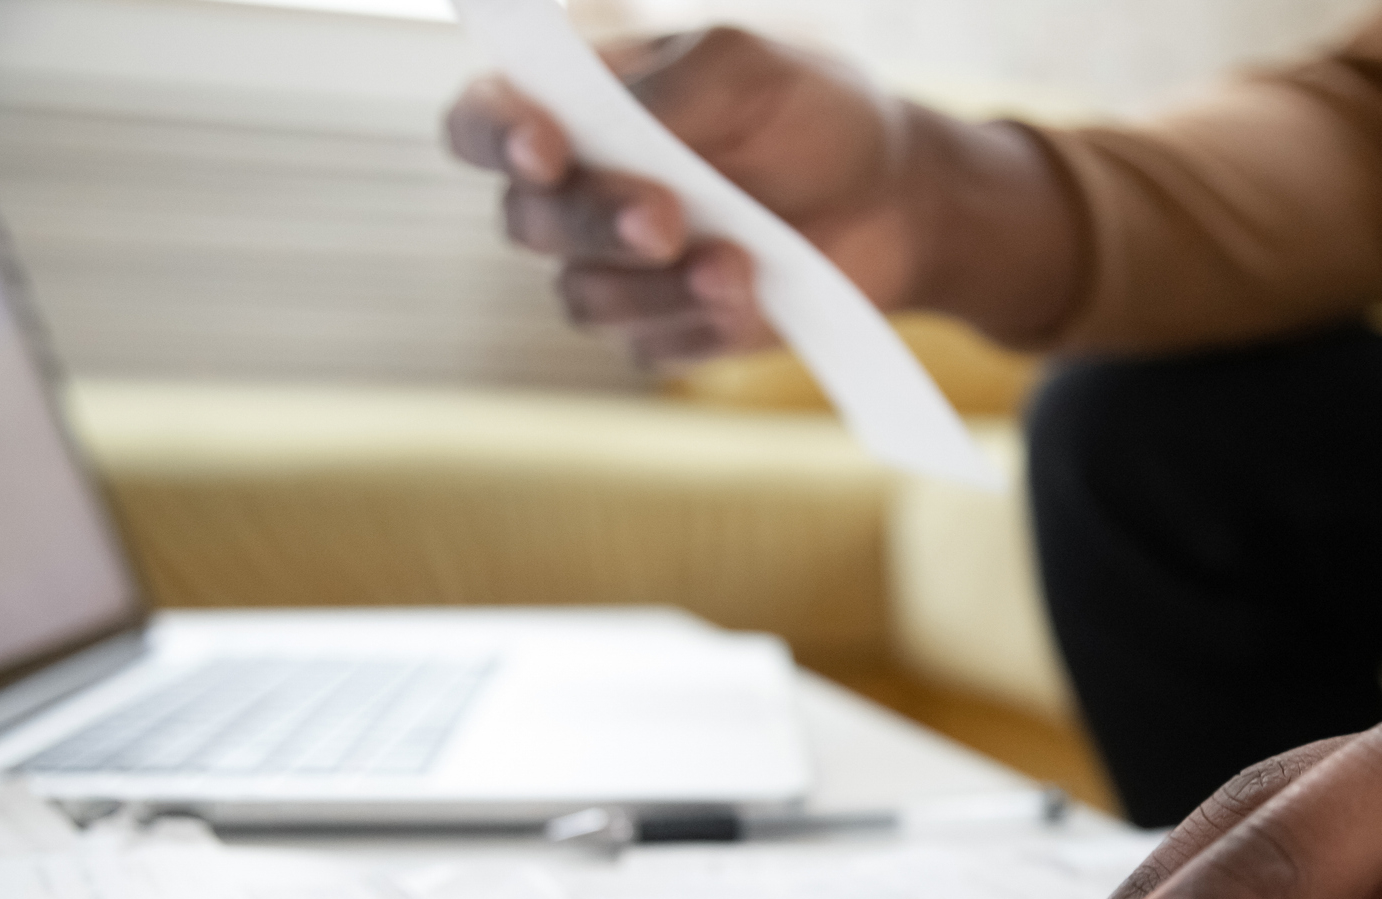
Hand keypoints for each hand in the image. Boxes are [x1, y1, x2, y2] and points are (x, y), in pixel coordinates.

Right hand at [444, 28, 1080, 364]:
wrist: (897, 199)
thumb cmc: (815, 114)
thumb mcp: (751, 69)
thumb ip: (676, 88)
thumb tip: (611, 126)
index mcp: (578, 109)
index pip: (483, 124)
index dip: (494, 137)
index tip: (546, 148)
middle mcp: (582, 194)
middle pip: (528, 224)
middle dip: (596, 224)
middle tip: (667, 218)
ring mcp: (620, 272)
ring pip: (585, 299)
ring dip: (659, 286)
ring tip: (739, 263)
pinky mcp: (668, 331)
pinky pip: (650, 347)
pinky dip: (701, 325)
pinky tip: (753, 297)